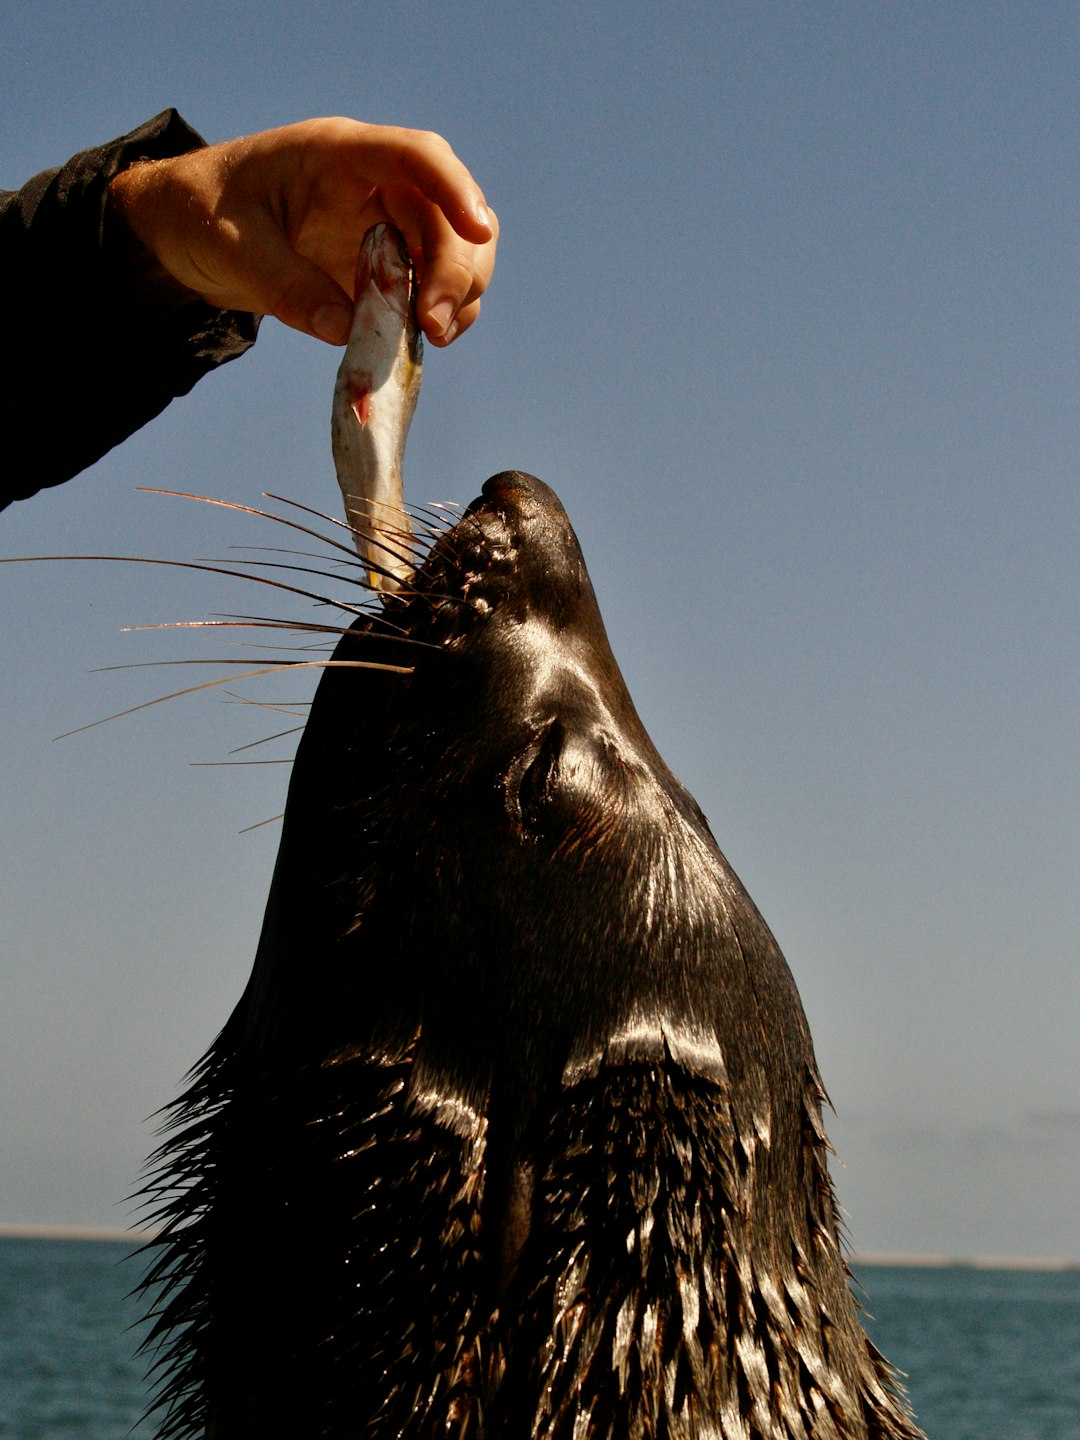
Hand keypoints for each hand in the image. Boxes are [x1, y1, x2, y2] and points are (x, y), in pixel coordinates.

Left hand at [107, 118, 497, 346]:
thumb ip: (286, 285)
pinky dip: (436, 314)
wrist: (182, 231)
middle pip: (450, 213)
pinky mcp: (379, 268)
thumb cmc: (201, 214)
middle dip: (458, 269)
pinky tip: (418, 340)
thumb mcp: (232, 247)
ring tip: (433, 337)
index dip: (455, 190)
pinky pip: (428, 287)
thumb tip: (344, 330)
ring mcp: (382, 226)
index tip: (477, 232)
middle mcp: (374, 185)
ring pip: (454, 251)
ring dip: (459, 295)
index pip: (416, 157)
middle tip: (435, 324)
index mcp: (340, 155)